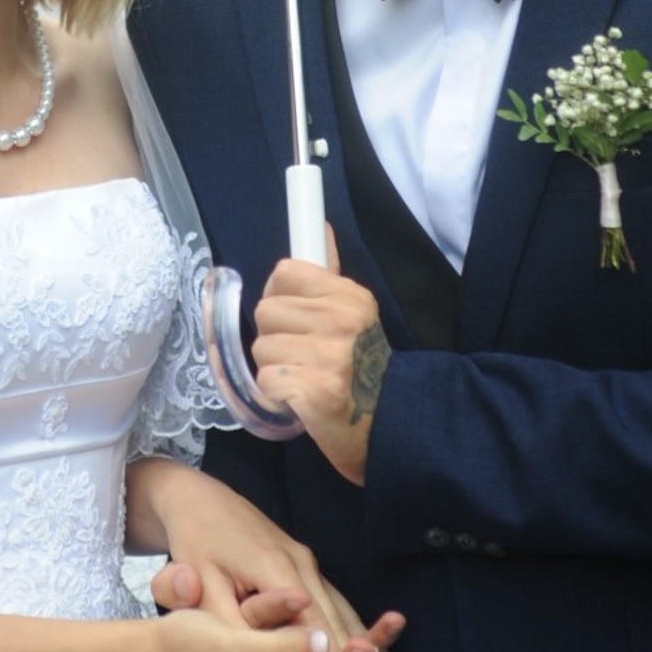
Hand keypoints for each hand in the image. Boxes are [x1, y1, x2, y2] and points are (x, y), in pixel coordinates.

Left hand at [137, 461, 399, 651]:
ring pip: (337, 610)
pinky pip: (331, 601)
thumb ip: (224, 621)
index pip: (311, 622)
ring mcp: (306, 561)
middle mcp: (301, 563)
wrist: (199, 499)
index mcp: (276, 566)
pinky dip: (348, 630)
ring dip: (356, 649)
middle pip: (333, 618)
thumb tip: (241, 649)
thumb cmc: (196, 543)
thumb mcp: (201, 583)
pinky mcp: (304, 565)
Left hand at [252, 228, 387, 485]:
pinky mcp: (315, 392)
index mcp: (349, 296)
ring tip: (301, 376)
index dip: (279, 295)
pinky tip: (298, 397)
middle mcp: (340, 321)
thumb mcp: (354, 312)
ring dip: (273, 367)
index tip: (293, 317)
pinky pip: (266, 380)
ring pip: (261, 348)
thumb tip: (320, 226)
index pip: (284, 273)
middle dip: (274, 335)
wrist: (389, 424)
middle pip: (265, 312)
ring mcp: (329, 357)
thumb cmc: (363, 366)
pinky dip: (275, 393)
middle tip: (299, 354)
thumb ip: (329, 274)